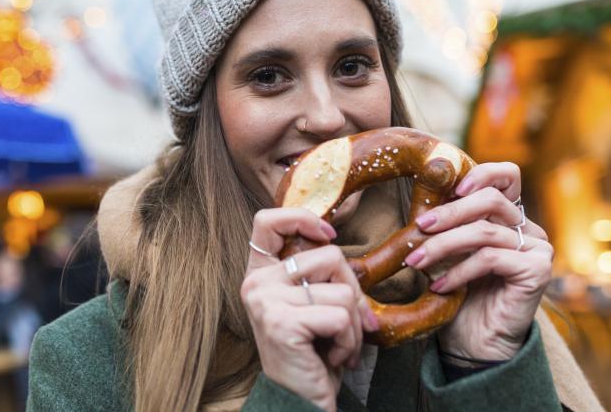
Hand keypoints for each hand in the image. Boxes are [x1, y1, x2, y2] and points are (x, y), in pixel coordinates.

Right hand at [241, 208, 377, 411]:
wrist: (299, 402)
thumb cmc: (311, 353)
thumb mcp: (311, 305)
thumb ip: (318, 276)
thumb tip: (344, 253)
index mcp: (260, 274)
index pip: (267, 221)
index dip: (303, 218)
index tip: (329, 236)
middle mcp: (256, 283)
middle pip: (330, 255)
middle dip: (354, 291)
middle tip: (349, 323)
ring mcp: (266, 302)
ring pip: (343, 291)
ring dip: (354, 326)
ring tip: (337, 346)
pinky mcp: (282, 323)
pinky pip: (342, 317)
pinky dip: (349, 342)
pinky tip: (332, 358)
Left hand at [404, 162, 552, 360]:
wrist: (474, 343)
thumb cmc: (458, 295)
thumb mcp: (449, 251)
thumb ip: (446, 224)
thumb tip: (421, 200)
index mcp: (509, 217)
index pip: (507, 175)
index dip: (481, 173)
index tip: (449, 187)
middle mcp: (528, 229)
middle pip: (490, 200)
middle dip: (448, 212)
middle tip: (418, 227)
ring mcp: (537, 249)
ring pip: (484, 231)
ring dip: (442, 245)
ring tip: (415, 261)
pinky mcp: (537, 270)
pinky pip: (490, 258)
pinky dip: (457, 271)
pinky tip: (438, 286)